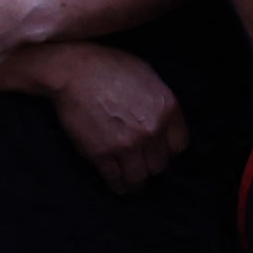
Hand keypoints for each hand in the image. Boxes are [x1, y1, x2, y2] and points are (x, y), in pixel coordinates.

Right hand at [28, 44, 187, 190]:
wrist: (73, 69)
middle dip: (151, 165)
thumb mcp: (148, 75)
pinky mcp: (102, 154)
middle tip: (142, 163)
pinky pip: (115, 180)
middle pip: (160, 165)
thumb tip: (160, 119)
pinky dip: (118, 185)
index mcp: (167, 108)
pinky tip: (118, 185)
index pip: (179, 145)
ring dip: (136, 182)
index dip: (168, 150)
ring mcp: (127, 144)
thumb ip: (159, 101)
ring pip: (140, 178)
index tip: (159, 150)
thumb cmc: (109, 66)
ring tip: (132, 183)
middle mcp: (152, 130)